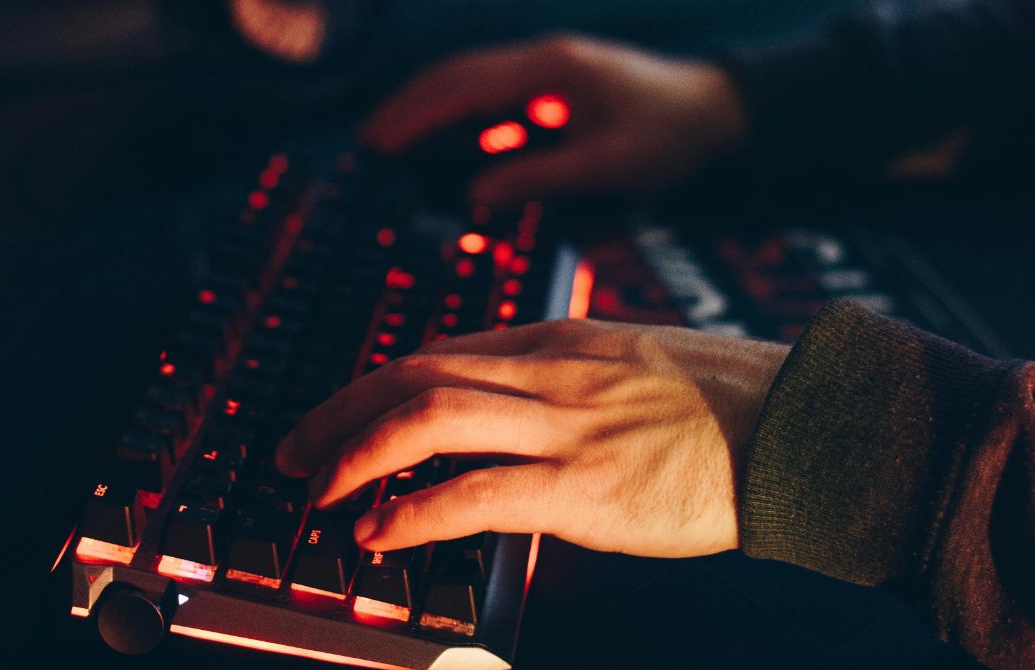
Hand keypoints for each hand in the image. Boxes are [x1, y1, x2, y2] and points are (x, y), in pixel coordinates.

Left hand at [276, 321, 788, 556]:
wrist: (805, 428)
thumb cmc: (726, 405)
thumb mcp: (634, 363)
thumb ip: (567, 378)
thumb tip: (513, 409)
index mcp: (560, 339)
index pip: (442, 351)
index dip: (376, 386)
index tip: (342, 414)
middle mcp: (550, 371)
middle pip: (413, 373)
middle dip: (339, 411)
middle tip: (294, 450)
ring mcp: (565, 426)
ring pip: (427, 418)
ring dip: (355, 453)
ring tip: (317, 491)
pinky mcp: (584, 487)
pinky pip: (474, 493)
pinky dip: (413, 510)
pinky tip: (378, 532)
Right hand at [361, 35, 747, 204]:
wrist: (715, 110)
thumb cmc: (669, 136)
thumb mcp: (608, 164)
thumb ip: (539, 177)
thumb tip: (475, 195)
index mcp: (551, 70)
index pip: (466, 87)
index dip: (418, 115)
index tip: (379, 142)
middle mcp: (542, 60)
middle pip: (458, 75)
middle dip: (410, 106)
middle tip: (368, 142)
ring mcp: (547, 69)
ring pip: (471, 81)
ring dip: (430, 108)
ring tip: (391, 140)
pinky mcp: (553, 86)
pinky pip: (494, 97)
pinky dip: (461, 117)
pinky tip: (444, 144)